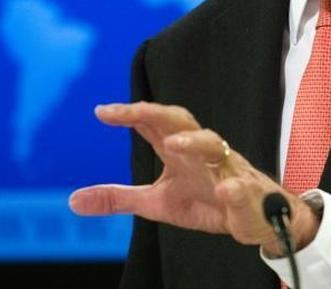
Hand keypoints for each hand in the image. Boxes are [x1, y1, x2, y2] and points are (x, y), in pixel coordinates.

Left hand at [69, 102, 318, 253]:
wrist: (257, 217)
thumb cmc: (208, 199)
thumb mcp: (158, 202)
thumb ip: (118, 198)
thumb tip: (73, 201)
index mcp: (180, 149)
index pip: (154, 124)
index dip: (130, 114)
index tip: (102, 111)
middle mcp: (202, 153)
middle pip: (183, 122)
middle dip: (159, 113)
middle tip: (133, 111)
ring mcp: (227, 171)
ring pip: (215, 147)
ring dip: (194, 142)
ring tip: (173, 144)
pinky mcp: (247, 195)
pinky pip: (243, 188)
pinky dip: (236, 188)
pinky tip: (226, 191)